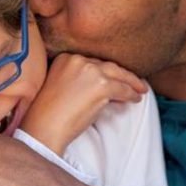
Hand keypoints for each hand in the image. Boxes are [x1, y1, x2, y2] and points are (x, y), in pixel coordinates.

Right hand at [20, 53, 147, 154]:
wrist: (44, 127)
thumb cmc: (50, 114)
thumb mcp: (61, 86)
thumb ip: (79, 80)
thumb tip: (108, 85)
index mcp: (65, 58)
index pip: (92, 63)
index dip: (106, 72)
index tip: (114, 78)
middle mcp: (78, 60)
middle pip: (107, 65)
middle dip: (122, 74)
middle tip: (135, 82)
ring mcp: (91, 71)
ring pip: (118, 75)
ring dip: (132, 83)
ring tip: (140, 90)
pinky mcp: (102, 85)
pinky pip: (123, 89)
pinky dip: (131, 94)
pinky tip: (136, 99)